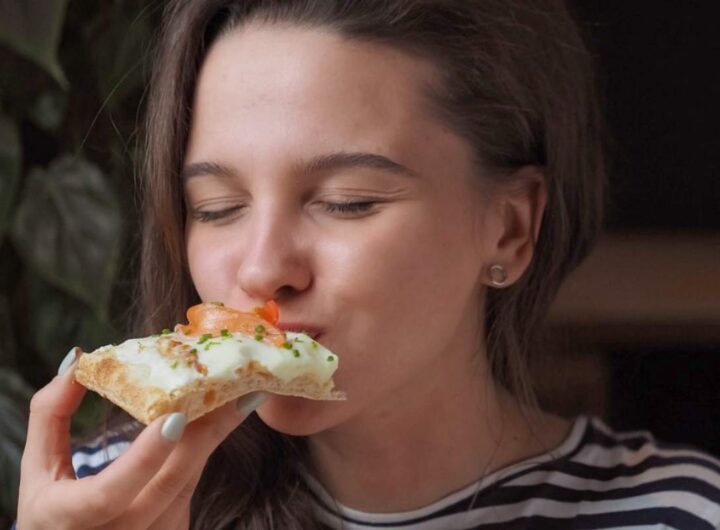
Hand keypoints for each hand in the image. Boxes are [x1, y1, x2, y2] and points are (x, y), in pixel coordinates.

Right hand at [17, 347, 265, 529]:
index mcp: (72, 518)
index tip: (175, 418)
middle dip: (204, 435)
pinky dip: (206, 447)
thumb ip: (50, 414)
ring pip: (189, 481)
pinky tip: (223, 416)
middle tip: (233, 393)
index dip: (144, 458)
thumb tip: (77, 360)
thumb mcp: (39, 468)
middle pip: (169, 485)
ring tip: (239, 396)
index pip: (110, 493)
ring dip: (214, 436)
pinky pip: (193, 483)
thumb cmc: (54, 507)